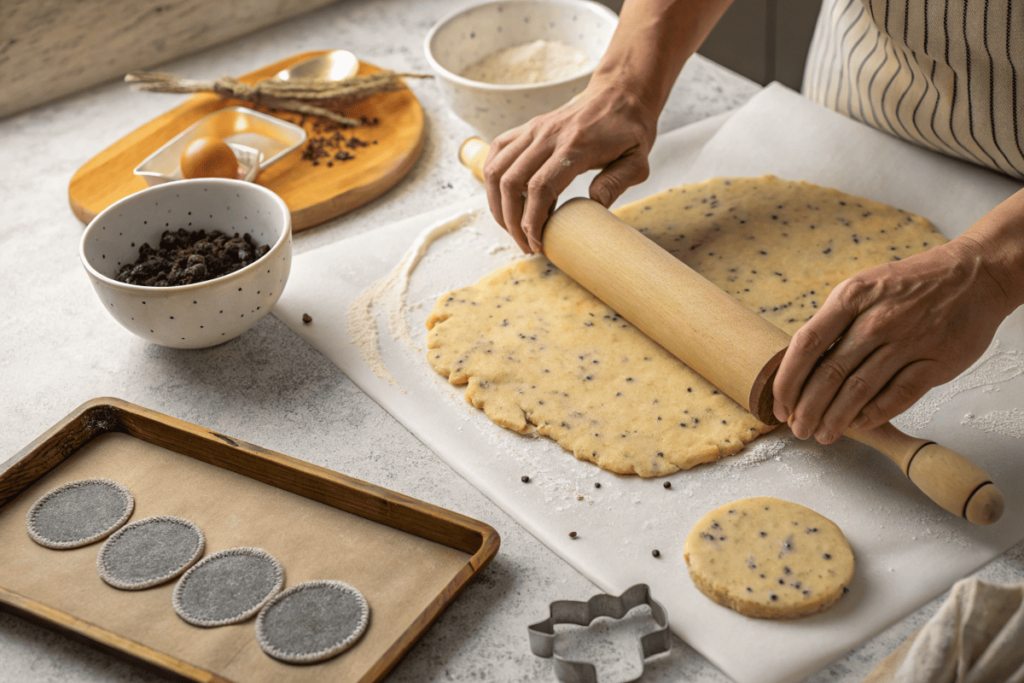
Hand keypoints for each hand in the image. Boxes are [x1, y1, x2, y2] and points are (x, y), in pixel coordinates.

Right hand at [482, 81, 657, 252]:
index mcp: (576, 145)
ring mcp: (534, 129)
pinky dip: (493, 179)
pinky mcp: (527, 128)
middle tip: (525, 245)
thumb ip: (619, 181)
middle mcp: (548, 135)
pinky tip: (504, 198)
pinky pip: (497, 153)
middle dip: (511, 221)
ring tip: (511, 227)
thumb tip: (595, 202)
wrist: (619, 93)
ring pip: (496, 169)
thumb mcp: (639, 159)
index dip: (532, 220)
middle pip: (511, 181)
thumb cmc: (629, 130)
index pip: (541, 186)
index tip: (537, 243)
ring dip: (497, 204)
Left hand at [772, 235, 1018, 443]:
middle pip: (829, 374)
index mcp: (851, 297)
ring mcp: (908, 341)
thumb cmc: (910, 284)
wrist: (974, 274)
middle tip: (798, 428)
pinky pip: (897, 396)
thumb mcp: (864, 288)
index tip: (779, 403)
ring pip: (859, 390)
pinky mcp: (936, 361)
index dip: (787, 381)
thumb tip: (801, 364)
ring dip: (836, 419)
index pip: (805, 345)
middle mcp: (876, 319)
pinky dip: (874, 414)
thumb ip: (834, 322)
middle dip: (807, 409)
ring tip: (823, 434)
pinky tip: (858, 424)